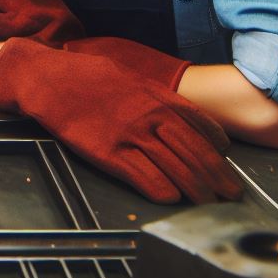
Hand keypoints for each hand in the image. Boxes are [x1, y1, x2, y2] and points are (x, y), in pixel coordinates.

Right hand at [0, 38, 242, 204]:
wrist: (47, 77)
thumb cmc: (85, 74)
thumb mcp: (127, 74)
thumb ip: (154, 95)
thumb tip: (175, 112)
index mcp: (157, 95)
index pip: (203, 126)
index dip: (219, 149)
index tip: (225, 161)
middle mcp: (150, 116)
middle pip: (197, 153)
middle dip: (219, 177)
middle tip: (231, 193)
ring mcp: (130, 135)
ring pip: (178, 170)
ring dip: (198, 190)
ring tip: (208, 203)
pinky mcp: (109, 153)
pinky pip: (147, 179)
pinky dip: (164, 192)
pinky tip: (171, 198)